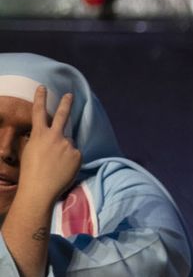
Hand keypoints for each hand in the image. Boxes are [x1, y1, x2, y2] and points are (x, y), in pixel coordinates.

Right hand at [16, 88, 78, 208]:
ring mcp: (68, 144)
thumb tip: (49, 137)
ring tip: (56, 165)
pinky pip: (76, 154)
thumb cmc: (31, 172)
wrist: (39, 188)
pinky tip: (63, 169)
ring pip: (69, 143)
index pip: (39, 112)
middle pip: (63, 115)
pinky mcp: (78, 154)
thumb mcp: (31, 151)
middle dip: (66, 103)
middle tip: (70, 95)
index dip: (40, 98)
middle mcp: (55, 136)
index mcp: (39, 134)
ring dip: (64, 151)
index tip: (43, 87)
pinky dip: (71, 160)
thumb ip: (41, 141)